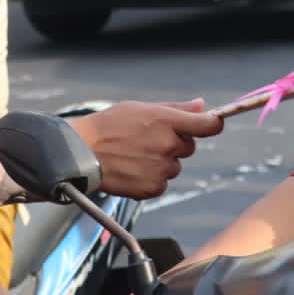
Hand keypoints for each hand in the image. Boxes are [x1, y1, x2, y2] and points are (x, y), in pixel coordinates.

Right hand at [71, 100, 222, 198]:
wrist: (81, 152)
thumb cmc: (109, 125)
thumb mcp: (141, 108)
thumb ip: (176, 109)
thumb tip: (202, 106)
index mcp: (167, 121)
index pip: (208, 125)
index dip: (213, 124)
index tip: (210, 124)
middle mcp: (168, 146)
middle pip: (189, 147)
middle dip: (175, 143)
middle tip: (149, 139)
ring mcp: (161, 169)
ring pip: (174, 167)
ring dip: (162, 162)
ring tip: (134, 155)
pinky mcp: (152, 188)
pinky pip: (162, 183)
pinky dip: (151, 179)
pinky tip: (132, 169)